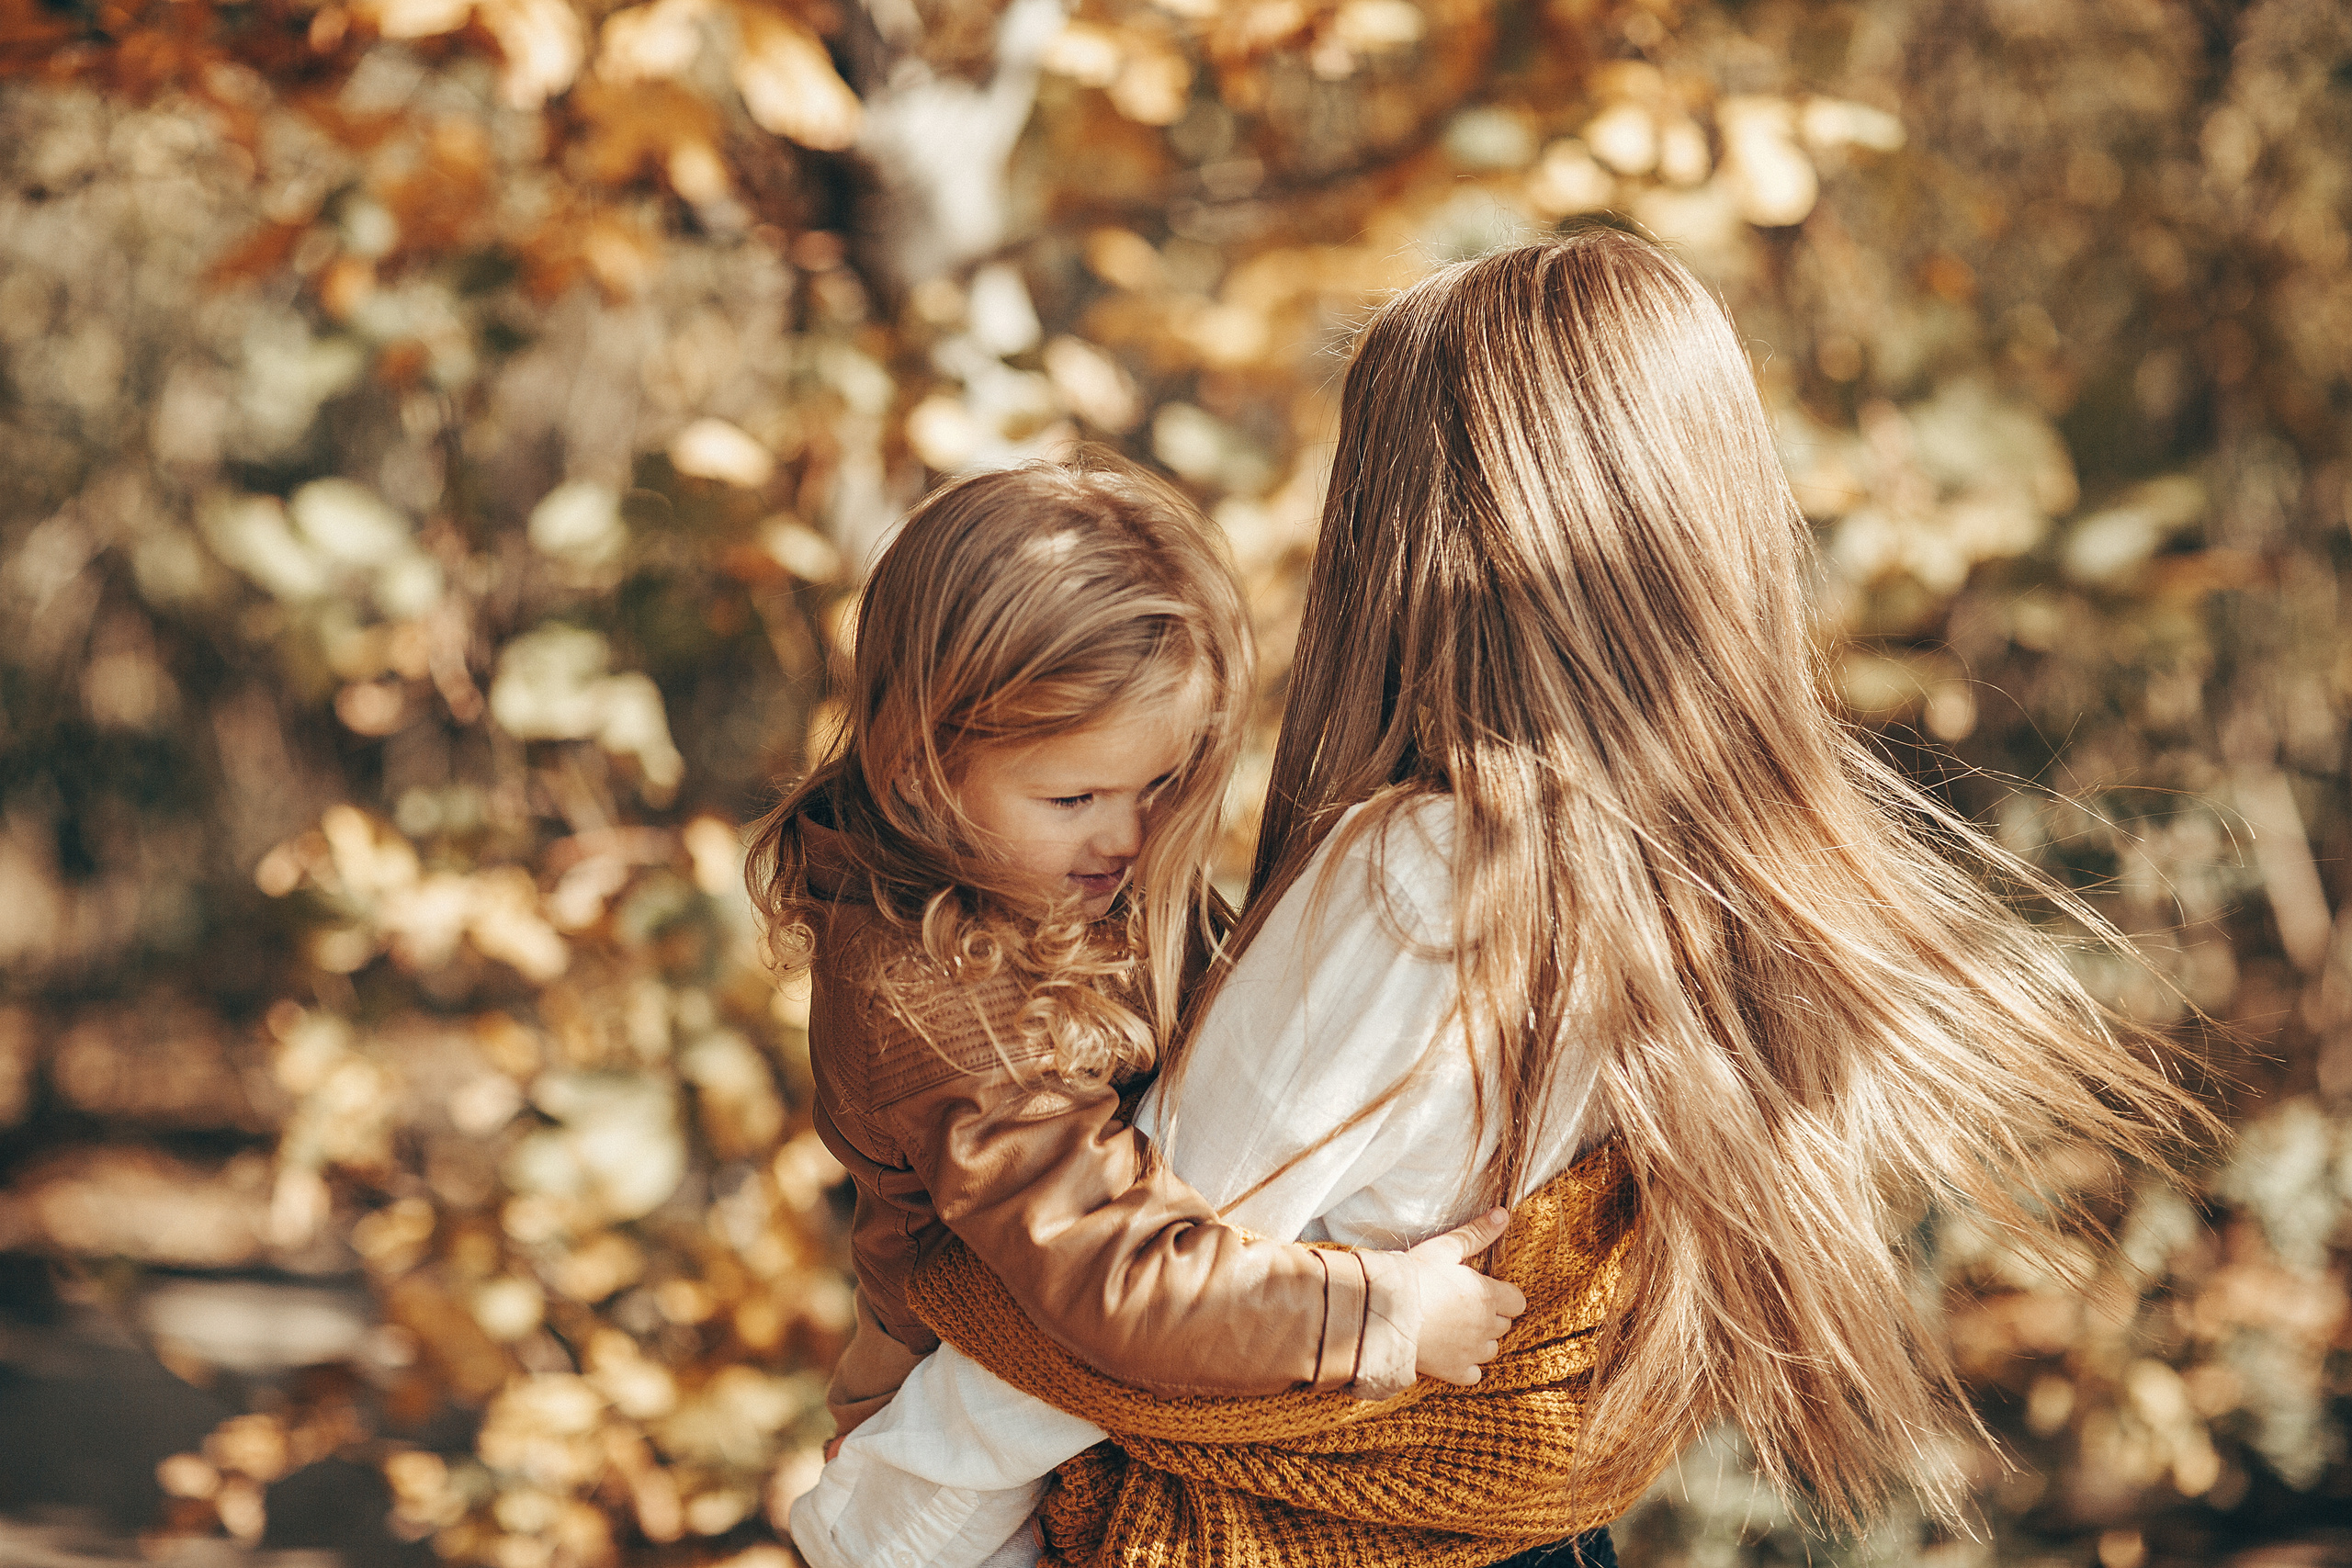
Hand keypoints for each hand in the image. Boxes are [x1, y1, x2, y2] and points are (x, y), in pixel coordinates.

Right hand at [1404, 1207, 1526, 1385]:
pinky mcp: (1454, 1371)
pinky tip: (1451, 1352)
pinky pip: (1474, 1373)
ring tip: (1456, 1327)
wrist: (1382, 1312)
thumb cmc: (1413, 1276)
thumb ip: (1477, 1234)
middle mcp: (1486, 1326)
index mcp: (1487, 1295)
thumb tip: (1503, 1214)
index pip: (1518, 1301)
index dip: (1503, 1296)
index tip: (1484, 1291)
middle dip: (1490, 1316)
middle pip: (1504, 1324)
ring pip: (1492, 1349)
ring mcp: (1471, 1351)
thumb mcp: (1445, 1249)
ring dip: (1481, 1340)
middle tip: (1464, 1305)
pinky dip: (1467, 1365)